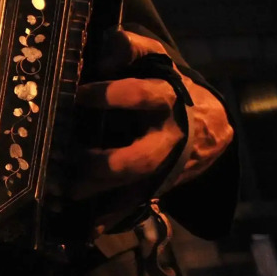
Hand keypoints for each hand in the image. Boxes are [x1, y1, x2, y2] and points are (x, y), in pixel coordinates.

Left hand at [66, 30, 232, 201]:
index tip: (78, 95)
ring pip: (135, 187)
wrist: (211, 121)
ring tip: (65, 191)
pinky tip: (88, 227)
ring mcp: (166, 165)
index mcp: (169, 98)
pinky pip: (136, 202)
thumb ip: (127, 48)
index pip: (143, 95)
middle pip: (141, 158)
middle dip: (104, 164)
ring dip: (100, 192)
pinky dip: (112, 216)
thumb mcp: (155, 57)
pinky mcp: (160, 184)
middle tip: (70, 158)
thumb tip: (99, 53)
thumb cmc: (168, 81)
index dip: (111, 95)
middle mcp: (170, 136)